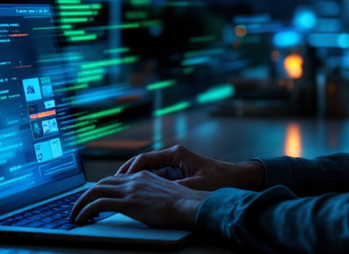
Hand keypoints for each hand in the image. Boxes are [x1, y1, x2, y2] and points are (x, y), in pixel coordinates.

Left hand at [70, 170, 209, 227]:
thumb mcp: (162, 194)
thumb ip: (148, 194)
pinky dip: (85, 210)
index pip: (113, 180)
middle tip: (77, 208)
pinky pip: (98, 204)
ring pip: (95, 191)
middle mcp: (133, 179)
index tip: (91, 199)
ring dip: (80, 203)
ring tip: (74, 215)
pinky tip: (81, 219)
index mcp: (141, 176)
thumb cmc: (182, 204)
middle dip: (84, 196)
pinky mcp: (128, 202)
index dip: (99, 189)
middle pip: (100, 183)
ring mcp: (130, 190)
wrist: (190, 205)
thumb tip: (142, 203)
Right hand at [115, 145, 265, 191]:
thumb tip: (156, 194)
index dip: (130, 169)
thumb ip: (176, 188)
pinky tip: (136, 192)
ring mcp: (174, 164)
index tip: (120, 179)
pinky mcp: (177, 172)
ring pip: (147, 169)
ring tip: (119, 188)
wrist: (237, 178)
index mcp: (176, 154)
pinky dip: (144, 182)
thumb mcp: (197, 185)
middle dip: (126, 172)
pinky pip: (155, 176)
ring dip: (134, 178)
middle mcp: (173, 156)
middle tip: (112, 183)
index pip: (146, 158)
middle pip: (143, 162)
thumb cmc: (220, 178)